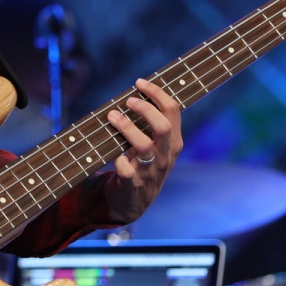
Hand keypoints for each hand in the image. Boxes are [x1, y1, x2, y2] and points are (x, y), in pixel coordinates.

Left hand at [104, 78, 181, 222]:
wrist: (134, 202)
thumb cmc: (142, 165)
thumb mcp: (155, 146)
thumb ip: (151, 124)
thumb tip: (135, 92)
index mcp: (173, 143)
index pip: (173, 111)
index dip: (157, 93)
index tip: (139, 82)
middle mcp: (165, 156)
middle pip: (163, 127)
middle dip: (145, 109)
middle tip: (128, 101)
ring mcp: (150, 171)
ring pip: (143, 145)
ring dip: (126, 127)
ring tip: (112, 116)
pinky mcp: (133, 184)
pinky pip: (126, 169)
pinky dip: (118, 159)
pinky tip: (112, 153)